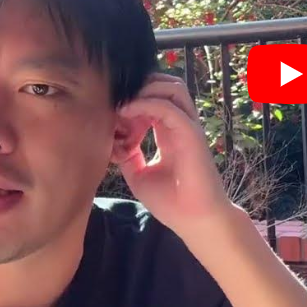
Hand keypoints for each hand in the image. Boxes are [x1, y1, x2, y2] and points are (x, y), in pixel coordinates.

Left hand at [113, 73, 236, 239]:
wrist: (194, 221)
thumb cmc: (171, 202)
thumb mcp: (139, 174)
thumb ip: (129, 154)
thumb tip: (114, 141)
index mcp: (171, 133)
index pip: (155, 99)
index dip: (132, 102)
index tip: (112, 118)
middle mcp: (181, 125)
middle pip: (166, 85)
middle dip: (140, 88)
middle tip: (118, 105)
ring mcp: (188, 127)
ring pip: (173, 87)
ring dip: (145, 91)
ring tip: (123, 106)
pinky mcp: (191, 134)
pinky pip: (169, 107)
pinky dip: (145, 103)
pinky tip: (127, 112)